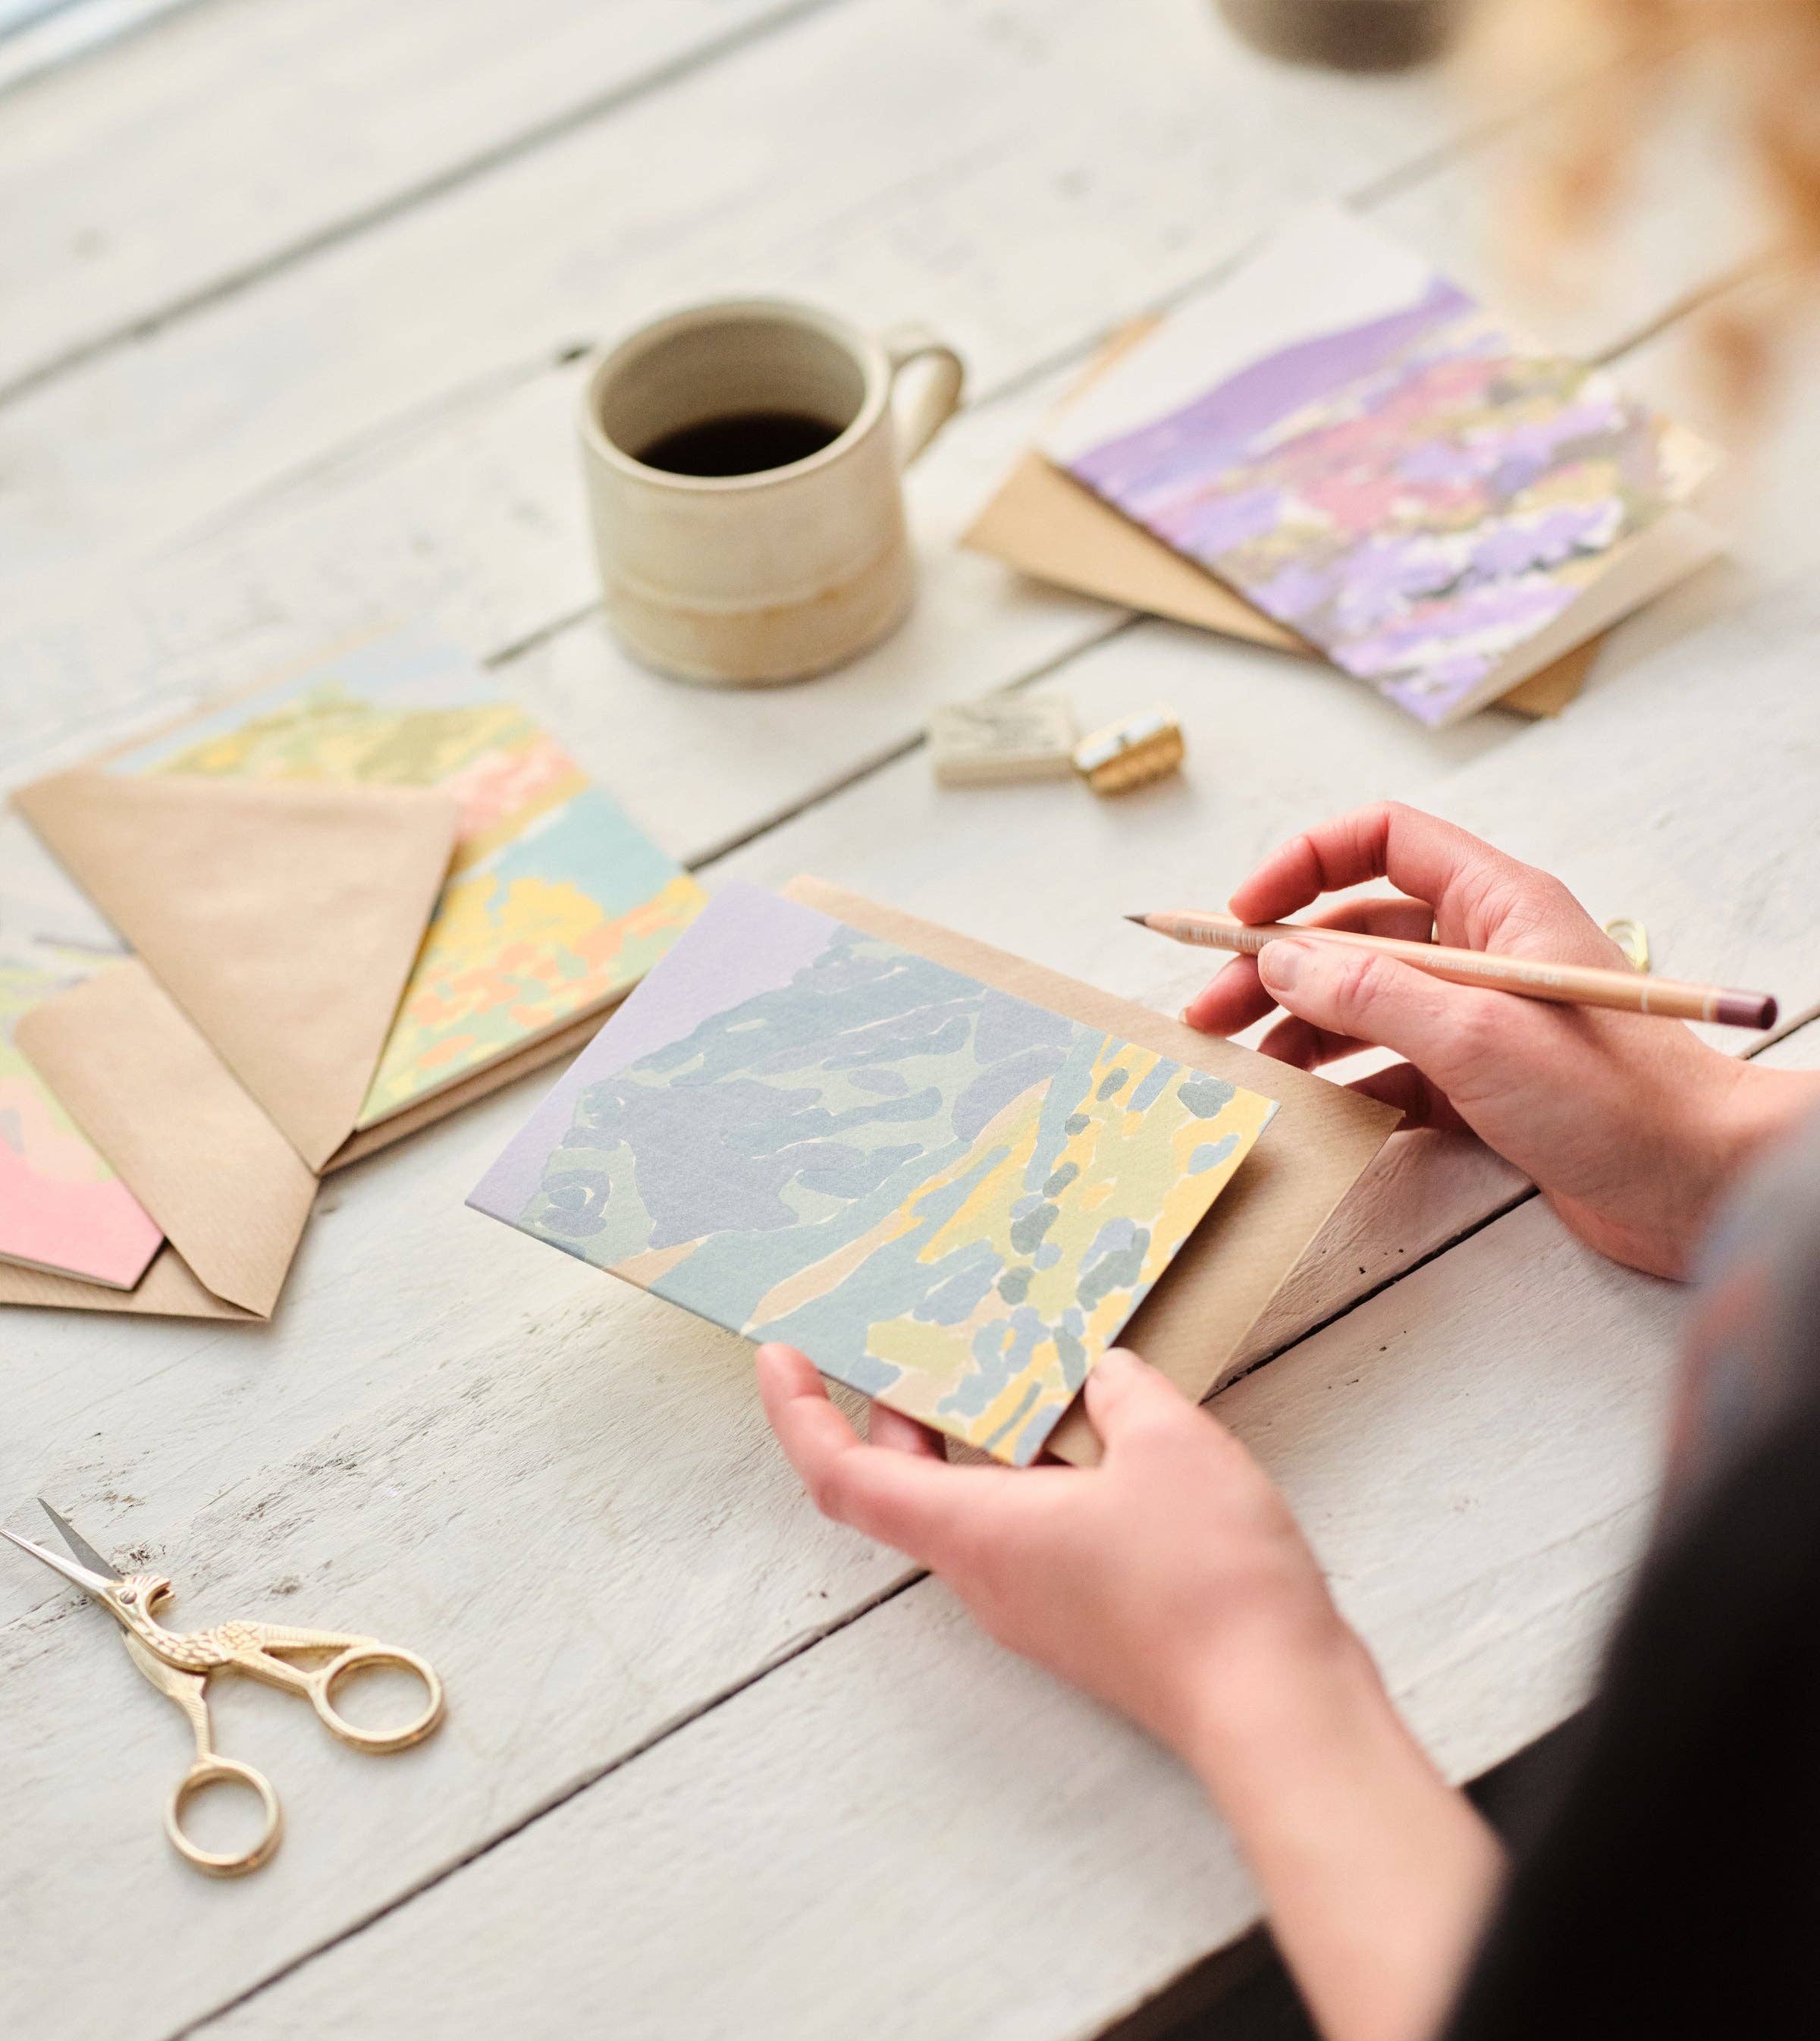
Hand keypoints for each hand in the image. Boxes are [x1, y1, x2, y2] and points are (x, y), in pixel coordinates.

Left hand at [758, 1341, 1351, 1762]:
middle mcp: (987, 1576)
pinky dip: (1033, 1475)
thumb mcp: (1168, 1444)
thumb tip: (1103, 1376)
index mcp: (975, 1531)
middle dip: (901, 1409)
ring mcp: (1036, 1606)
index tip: (781, 1356)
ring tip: (1019, 1366)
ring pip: (972, 1511)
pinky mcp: (1085, 1621)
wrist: (1274, 1708)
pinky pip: (1028, 1535)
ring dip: (978, 1440)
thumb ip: (1124, 1393)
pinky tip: (1097, 1433)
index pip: (845, 1478)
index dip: (800, 1415)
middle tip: (923, 1339)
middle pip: (904, 1488)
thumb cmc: (1206, 1580)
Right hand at [1184, 803, 1812, 1278]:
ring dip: (1299, 1025)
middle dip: (1276, 964)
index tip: (1242, 915)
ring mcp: (1483, 1019)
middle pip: (1353, 932)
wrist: (1701, 1188)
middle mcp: (1486, 951)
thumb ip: (1369, 993)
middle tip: (1210, 1010)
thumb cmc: (1617, 1099)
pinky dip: (1345, 1083)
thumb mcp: (1475, 1035)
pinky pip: (1391, 1068)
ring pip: (1364, 1002)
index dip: (1301, 865)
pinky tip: (1310, 1108)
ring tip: (1244, 1063)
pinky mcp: (1484, 1084)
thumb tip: (1279, 961)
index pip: (1380, 842)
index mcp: (1496, 905)